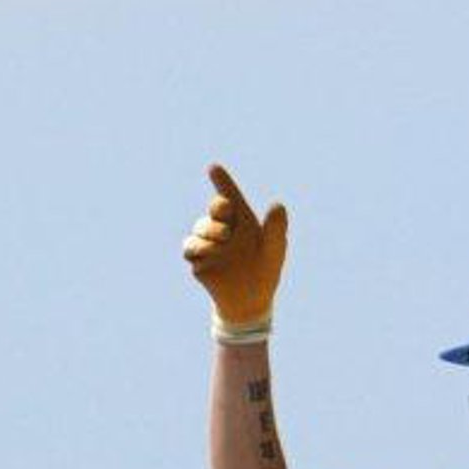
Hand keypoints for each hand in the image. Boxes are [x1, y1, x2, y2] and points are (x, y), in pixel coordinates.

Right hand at [182, 164, 289, 326]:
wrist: (250, 300)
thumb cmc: (265, 271)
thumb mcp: (274, 251)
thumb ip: (277, 229)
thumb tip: (278, 204)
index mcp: (242, 221)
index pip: (231, 196)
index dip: (222, 181)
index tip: (213, 168)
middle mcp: (224, 228)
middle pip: (215, 209)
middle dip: (218, 207)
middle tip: (226, 212)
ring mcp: (209, 244)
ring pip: (200, 227)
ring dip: (210, 229)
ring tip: (223, 239)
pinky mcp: (198, 260)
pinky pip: (190, 247)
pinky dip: (198, 247)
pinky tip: (209, 252)